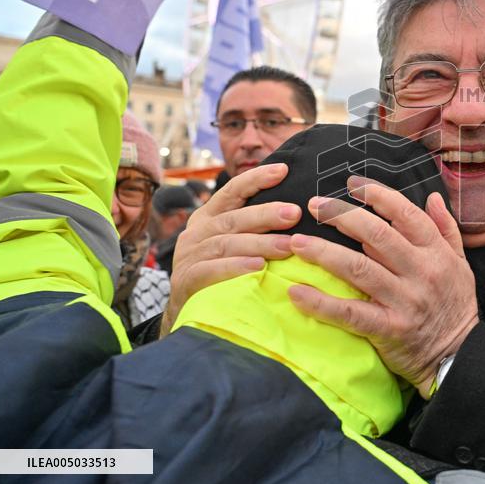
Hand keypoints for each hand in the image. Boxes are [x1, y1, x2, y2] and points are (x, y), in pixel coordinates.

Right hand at [162, 163, 299, 335]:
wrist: (189, 314)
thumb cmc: (223, 273)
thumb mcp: (234, 244)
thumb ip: (255, 228)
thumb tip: (298, 211)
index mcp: (209, 216)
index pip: (233, 191)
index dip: (256, 179)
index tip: (283, 170)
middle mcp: (197, 231)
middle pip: (234, 218)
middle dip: (266, 214)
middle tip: (295, 213)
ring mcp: (189, 255)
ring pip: (226, 244)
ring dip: (259, 244)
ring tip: (287, 246)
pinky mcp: (186, 280)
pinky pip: (211, 270)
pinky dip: (235, 267)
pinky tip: (258, 268)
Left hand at [287, 175, 478, 396]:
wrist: (459, 355)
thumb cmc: (455, 305)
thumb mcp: (461, 263)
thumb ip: (445, 228)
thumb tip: (431, 196)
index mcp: (436, 253)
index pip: (406, 214)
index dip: (378, 195)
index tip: (352, 183)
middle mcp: (420, 272)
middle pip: (377, 235)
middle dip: (342, 216)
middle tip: (314, 205)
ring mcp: (403, 301)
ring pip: (358, 269)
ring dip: (324, 253)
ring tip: (297, 242)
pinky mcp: (388, 329)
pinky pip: (350, 313)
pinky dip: (321, 303)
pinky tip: (297, 292)